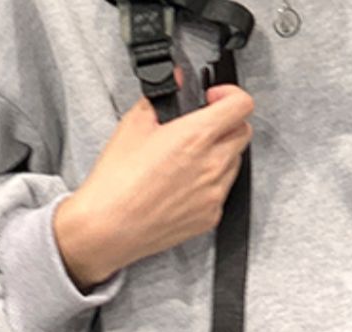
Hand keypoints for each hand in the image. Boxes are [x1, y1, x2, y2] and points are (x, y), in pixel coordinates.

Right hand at [55, 81, 254, 289]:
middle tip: (202, 124)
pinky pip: (223, 190)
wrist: (108, 227)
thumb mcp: (133, 125)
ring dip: (221, 152)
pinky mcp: (212, 216)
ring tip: (188, 156)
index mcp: (196, 137)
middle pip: (243, 132)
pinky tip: (183, 183)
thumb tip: (176, 82)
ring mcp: (215, 193)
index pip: (242, 105)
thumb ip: (161, 98)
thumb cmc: (116, 181)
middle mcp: (213, 165)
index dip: (231, 95)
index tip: (214, 98)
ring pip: (235, 162)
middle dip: (227, 123)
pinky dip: (211, 181)